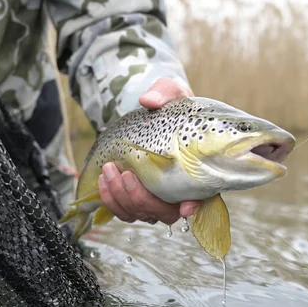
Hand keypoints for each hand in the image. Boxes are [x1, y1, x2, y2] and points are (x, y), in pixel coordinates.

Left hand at [98, 77, 201, 225]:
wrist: (153, 114)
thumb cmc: (171, 105)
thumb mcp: (172, 92)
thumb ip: (164, 92)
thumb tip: (149, 101)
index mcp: (198, 171)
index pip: (204, 197)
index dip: (195, 206)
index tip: (185, 207)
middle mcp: (180, 192)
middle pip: (164, 213)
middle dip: (140, 198)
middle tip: (124, 172)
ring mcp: (158, 199)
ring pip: (141, 214)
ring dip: (121, 198)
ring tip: (108, 170)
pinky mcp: (137, 199)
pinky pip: (124, 211)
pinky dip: (111, 200)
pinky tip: (103, 179)